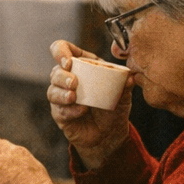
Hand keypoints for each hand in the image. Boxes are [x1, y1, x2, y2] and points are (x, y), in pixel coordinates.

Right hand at [47, 40, 131, 170]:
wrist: (110, 134)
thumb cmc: (114, 108)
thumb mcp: (123, 94)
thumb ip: (125, 84)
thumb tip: (130, 78)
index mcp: (82, 66)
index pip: (63, 50)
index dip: (60, 51)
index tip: (68, 61)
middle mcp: (68, 79)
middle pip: (55, 71)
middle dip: (62, 76)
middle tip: (74, 83)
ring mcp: (61, 97)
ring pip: (52, 91)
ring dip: (62, 94)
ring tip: (74, 97)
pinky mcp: (60, 114)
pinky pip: (58, 110)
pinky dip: (69, 110)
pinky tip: (81, 111)